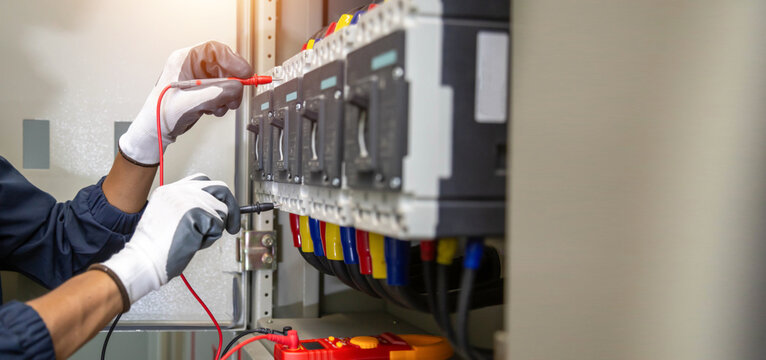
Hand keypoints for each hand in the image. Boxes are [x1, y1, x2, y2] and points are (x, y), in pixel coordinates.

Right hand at [100, 174, 240, 303]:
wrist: (143, 261)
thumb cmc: (155, 250)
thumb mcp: (170, 220)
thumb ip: (190, 210)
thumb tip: (217, 212)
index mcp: (169, 191)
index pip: (202, 181)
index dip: (217, 196)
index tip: (224, 208)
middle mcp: (178, 190)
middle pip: (220, 188)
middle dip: (232, 207)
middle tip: (233, 227)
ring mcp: (187, 198)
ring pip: (222, 211)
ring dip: (214, 230)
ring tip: (193, 240)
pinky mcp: (196, 211)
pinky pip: (218, 226)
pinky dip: (210, 239)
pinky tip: (191, 243)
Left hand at [119, 41, 252, 165]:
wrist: (157, 131)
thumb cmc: (161, 114)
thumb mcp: (193, 102)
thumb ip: (217, 92)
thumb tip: (238, 87)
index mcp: (184, 60)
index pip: (215, 51)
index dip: (233, 60)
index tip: (244, 73)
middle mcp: (192, 67)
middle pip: (223, 66)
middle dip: (232, 83)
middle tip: (236, 95)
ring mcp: (198, 79)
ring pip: (225, 81)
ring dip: (228, 95)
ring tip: (220, 106)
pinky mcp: (203, 91)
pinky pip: (222, 92)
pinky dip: (223, 102)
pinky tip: (213, 109)